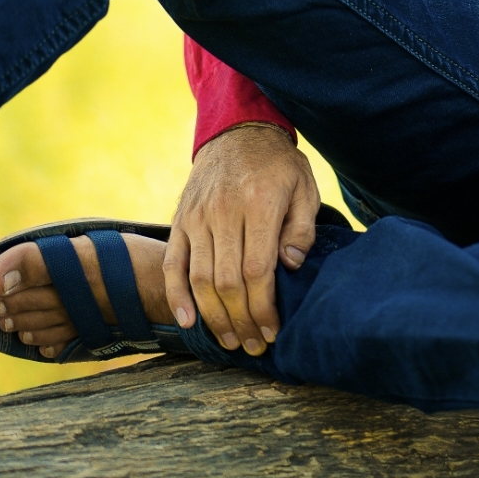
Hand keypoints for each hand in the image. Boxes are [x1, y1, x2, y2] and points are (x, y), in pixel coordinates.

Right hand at [164, 124, 319, 353]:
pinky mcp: (181, 220)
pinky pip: (173, 263)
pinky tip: (188, 322)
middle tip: (252, 345)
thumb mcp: (304, 188)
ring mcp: (198, 217)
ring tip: (229, 341)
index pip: (257, 270)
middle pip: (227, 282)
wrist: (237, 131)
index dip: (263, 308)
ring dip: (214, 317)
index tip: (272, 331)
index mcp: (259, 204)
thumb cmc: (278, 165)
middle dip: (241, 321)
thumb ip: (302, 228)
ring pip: (200, 278)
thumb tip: (290, 266)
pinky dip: (177, 295)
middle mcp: (224, 212)